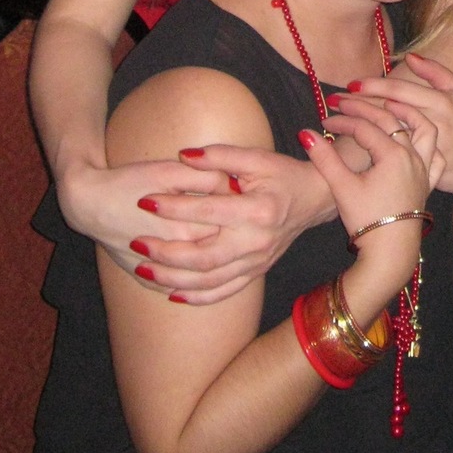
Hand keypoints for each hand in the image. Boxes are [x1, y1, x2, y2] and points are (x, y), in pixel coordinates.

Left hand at [59, 146, 337, 303]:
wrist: (316, 199)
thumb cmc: (283, 174)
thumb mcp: (256, 158)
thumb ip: (219, 157)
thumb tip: (184, 155)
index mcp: (258, 211)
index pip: (207, 212)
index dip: (173, 207)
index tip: (144, 201)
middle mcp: (257, 242)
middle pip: (204, 256)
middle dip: (166, 253)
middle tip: (136, 243)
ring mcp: (257, 262)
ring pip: (210, 280)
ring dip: (174, 278)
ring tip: (143, 269)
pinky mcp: (256, 272)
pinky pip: (224, 291)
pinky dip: (198, 297)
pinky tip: (172, 293)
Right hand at [304, 113, 439, 314]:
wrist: (390, 252)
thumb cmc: (366, 220)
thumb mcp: (342, 187)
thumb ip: (324, 158)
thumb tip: (306, 134)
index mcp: (393, 155)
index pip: (365, 126)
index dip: (342, 119)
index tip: (324, 119)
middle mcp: (413, 157)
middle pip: (391, 120)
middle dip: (365, 107)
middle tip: (344, 101)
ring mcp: (425, 169)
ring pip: (424, 128)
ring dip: (407, 112)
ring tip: (389, 103)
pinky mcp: (429, 182)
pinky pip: (436, 154)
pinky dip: (428, 140)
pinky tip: (416, 137)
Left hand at [328, 51, 452, 203]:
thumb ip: (438, 73)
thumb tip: (412, 57)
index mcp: (442, 102)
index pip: (402, 91)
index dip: (375, 87)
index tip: (350, 85)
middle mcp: (434, 124)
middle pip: (389, 112)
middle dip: (358, 106)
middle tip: (332, 102)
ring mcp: (428, 149)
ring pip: (386, 136)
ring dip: (359, 129)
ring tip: (335, 123)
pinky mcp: (423, 170)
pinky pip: (391, 159)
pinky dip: (370, 153)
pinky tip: (349, 149)